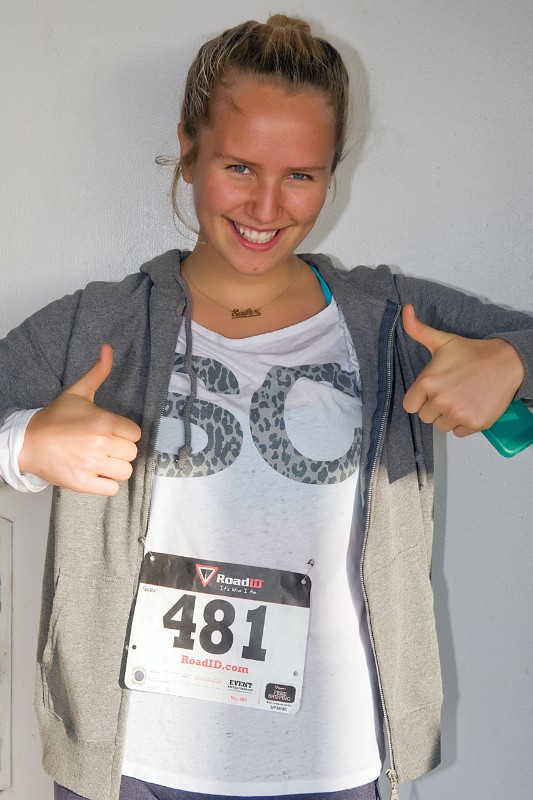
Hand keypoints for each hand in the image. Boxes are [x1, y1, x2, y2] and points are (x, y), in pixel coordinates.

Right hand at [18, 344, 141, 494]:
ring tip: (100, 460)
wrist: (28, 443)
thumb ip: (98, 372)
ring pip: (125, 472)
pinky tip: (95, 473)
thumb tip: (108, 348)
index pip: (135, 433)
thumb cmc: (55, 418)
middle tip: (104, 446)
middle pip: (132, 453)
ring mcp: (91, 465)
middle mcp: (100, 444)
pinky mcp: (83, 484)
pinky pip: (112, 489)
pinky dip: (106, 484)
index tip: (111, 432)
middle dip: (120, 450)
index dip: (125, 433)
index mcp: (103, 421)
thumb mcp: (78, 393)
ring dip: (115, 467)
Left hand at [402, 304, 524, 436]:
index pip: (410, 405)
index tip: (431, 391)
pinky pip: (457, 433)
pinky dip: (463, 423)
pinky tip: (470, 406)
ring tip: (460, 398)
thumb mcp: (442, 340)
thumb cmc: (472, 353)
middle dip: (434, 407)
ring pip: (441, 426)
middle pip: (426, 416)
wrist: (506, 362)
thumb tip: (405, 310)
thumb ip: (418, 330)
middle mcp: (441, 400)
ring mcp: (458, 413)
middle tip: (450, 391)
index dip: (420, 399)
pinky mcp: (474, 424)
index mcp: (428, 382)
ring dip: (448, 416)